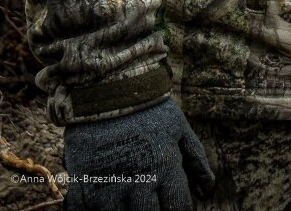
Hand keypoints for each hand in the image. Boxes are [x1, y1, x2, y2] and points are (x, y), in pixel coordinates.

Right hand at [62, 97, 214, 210]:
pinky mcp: (82, 185)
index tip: (175, 207)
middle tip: (153, 205)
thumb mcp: (180, 130)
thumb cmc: (149, 110)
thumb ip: (196, 161)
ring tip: (130, 202)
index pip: (178, 208)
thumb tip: (208, 190)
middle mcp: (138, 182)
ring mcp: (108, 187)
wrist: (108, 91)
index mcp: (165, 169)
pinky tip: (104, 204)